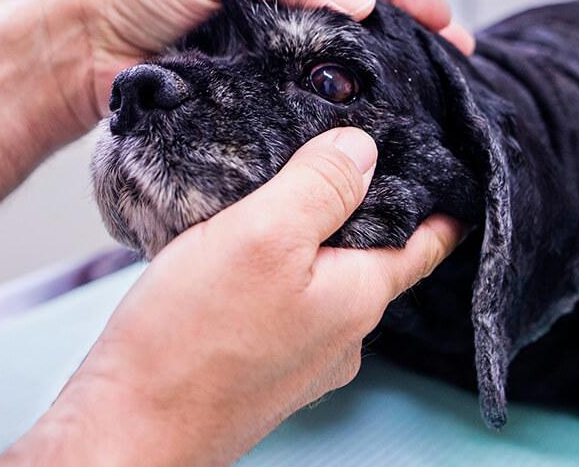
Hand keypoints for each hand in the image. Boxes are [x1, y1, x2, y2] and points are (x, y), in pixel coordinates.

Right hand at [0, 128, 466, 466]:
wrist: (128, 430)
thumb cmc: (190, 342)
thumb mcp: (262, 235)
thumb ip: (320, 186)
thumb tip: (361, 148)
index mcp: (358, 296)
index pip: (425, 243)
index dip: (441, 206)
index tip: (451, 178)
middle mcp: (343, 334)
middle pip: (374, 257)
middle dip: (367, 212)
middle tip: (348, 165)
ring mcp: (305, 357)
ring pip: (328, 280)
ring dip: (317, 242)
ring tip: (288, 201)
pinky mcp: (264, 367)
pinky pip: (289, 305)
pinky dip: (281, 273)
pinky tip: (246, 257)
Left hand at [17, 0, 473, 133]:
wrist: (80, 51)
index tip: (449, 26)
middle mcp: (285, 23)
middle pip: (366, 32)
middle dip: (416, 49)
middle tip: (454, 79)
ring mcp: (271, 69)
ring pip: (340, 79)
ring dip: (383, 95)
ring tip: (421, 118)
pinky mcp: (251, 110)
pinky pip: (302, 119)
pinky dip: (333, 132)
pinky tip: (357, 148)